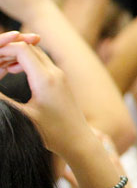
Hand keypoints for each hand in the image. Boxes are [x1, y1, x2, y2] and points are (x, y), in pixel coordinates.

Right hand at [0, 38, 93, 157]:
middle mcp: (55, 72)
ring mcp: (59, 75)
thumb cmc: (51, 132)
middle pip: (29, 48)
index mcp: (45, 79)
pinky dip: (26, 62)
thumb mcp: (22, 116)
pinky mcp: (60, 80)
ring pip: (36, 54)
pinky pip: (41, 62)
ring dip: (17, 56)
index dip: (4, 50)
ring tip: (1, 68)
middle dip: (9, 51)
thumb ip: (3, 100)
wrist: (77, 139)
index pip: (22, 50)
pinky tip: (12, 71)